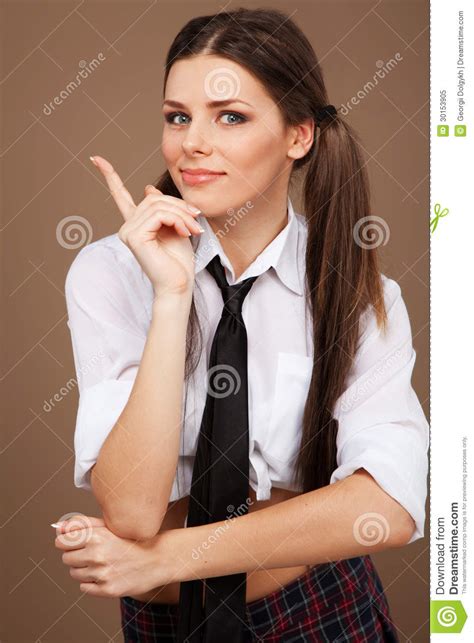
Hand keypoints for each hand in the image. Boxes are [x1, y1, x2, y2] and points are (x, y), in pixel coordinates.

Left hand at [53, 514, 162, 597]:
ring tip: (101, 562)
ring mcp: (102, 574)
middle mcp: (98, 555)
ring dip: (83, 568)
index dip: (67, 541)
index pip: (63, 541)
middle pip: (66, 558)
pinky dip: (91, 581)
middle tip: (91, 552)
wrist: (157, 558)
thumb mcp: (110, 526)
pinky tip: (105, 573)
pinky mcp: (107, 590)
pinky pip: (84, 587)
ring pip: (74, 573)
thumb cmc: (133, 540)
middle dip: (75, 555)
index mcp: (97, 536)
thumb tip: (59, 528)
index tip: (74, 542)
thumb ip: (83, 524)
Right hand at [90, 155, 203, 296]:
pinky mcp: (134, 236)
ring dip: (182, 214)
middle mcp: (127, 226)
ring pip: (157, 205)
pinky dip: (177, 220)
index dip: (109, 175)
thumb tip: (148, 188)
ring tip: (194, 228)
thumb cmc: (178, 260)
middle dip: (179, 205)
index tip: (96, 158)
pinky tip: (185, 232)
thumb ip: (162, 208)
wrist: (179, 284)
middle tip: (197, 219)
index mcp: (136, 224)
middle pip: (153, 198)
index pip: (120, 196)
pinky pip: (158, 215)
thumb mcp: (174, 226)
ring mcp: (128, 231)